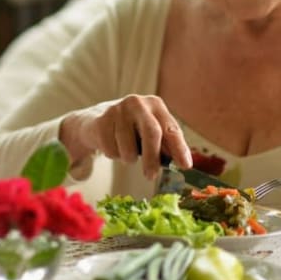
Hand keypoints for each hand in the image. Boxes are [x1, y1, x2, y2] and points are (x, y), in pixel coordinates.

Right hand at [59, 94, 191, 179]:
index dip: (179, 148)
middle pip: (151, 133)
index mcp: (155, 105)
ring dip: (129, 159)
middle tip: (151, 176)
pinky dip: (113, 155)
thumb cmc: (131, 129)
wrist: (96, 120)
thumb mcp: (150, 132)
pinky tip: (112, 145)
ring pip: (129, 148)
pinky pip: (111, 150)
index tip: (185, 165)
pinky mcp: (101, 120)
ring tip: (126, 153)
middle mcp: (137, 103)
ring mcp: (117, 110)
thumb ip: (166, 145)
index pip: (171, 128)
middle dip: (152, 158)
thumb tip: (183, 163)